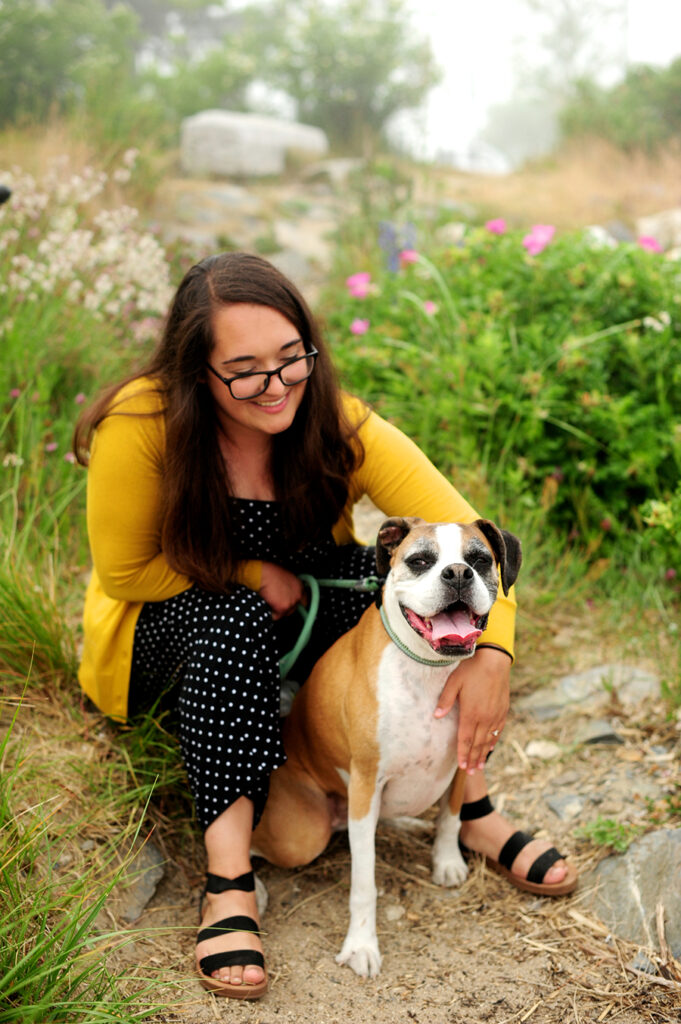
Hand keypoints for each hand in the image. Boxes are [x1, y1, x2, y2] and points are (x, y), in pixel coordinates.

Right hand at [258, 562, 305, 619]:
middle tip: (275, 603)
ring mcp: (291, 603)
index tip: (292, 605)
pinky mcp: (282, 608)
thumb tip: (284, 593)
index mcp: (299, 586)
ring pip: (284, 613)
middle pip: (293, 609)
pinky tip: (266, 605)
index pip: (303, 600)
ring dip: (277, 611)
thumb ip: (288, 587)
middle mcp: (298, 595)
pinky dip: (270, 614)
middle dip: (284, 608)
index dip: (296, 603)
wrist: (263, 574)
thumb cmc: (270, 572)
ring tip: (269, 602)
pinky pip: (276, 616)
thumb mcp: (284, 576)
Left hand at [433, 647, 510, 772]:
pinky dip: (493, 741)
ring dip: (483, 754)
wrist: (495, 661)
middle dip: (473, 759)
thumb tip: (436, 716)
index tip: (461, 766)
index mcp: (471, 713)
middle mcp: (484, 718)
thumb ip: (445, 701)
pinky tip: (491, 747)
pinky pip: (498, 731)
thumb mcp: (454, 682)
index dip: (463, 754)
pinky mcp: (503, 711)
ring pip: (489, 740)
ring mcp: (495, 715)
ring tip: (480, 766)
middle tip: (470, 772)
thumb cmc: (471, 670)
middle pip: (477, 744)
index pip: (465, 740)